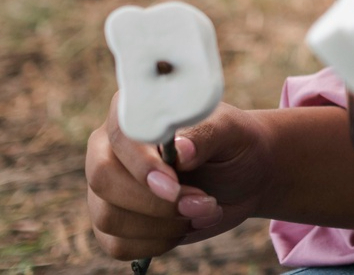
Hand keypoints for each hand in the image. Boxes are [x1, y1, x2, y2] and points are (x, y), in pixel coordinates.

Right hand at [85, 97, 269, 259]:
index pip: (119, 136)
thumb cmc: (235, 145)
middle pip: (103, 179)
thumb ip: (206, 134)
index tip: (174, 184)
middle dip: (155, 201)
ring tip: (204, 210)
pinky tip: (185, 226)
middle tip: (201, 202)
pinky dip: (157, 242)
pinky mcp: (114, 221)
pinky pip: (117, 244)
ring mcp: (107, 188)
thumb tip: (180, 149)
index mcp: (135, 115)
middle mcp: (110, 149)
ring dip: (162, 225)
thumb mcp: (232, 132)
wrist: (244, 176)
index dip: (142, 165)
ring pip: (108, 217)